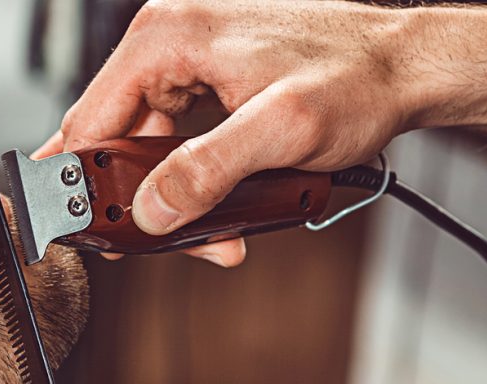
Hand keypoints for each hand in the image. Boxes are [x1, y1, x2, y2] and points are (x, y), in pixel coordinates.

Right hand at [49, 0, 424, 265]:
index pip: (88, 121)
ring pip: (144, 150)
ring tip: (208, 234)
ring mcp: (185, 62)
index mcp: (166, 38)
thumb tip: (151, 210)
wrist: (405, 66)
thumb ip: (208, 170)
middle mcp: (167, 44)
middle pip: (113, 140)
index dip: (81, 183)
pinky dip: (191, 182)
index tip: (90, 230)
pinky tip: (217, 210)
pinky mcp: (204, 82)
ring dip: (170, 199)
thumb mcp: (281, 130)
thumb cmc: (357, 77)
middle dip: (136, 200)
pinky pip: (175, 143)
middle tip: (158, 242)